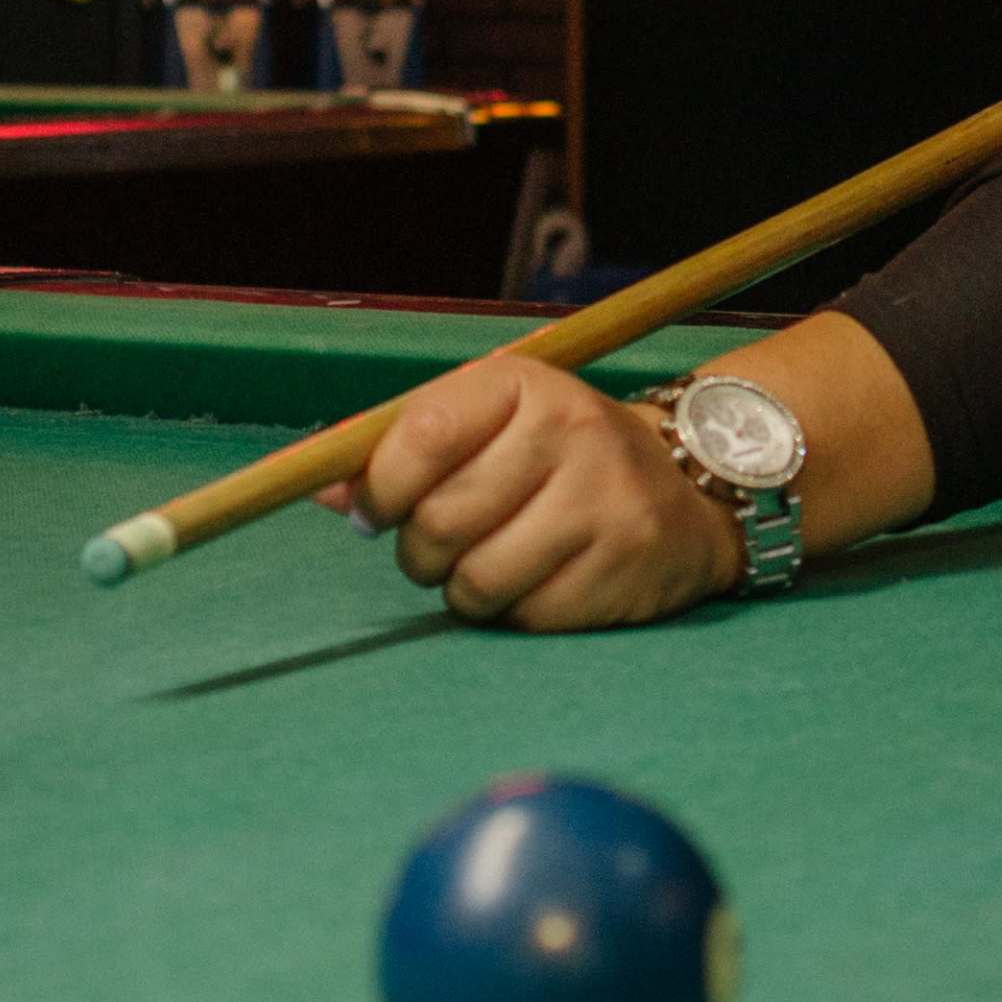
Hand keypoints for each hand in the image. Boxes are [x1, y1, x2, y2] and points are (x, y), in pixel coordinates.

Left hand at [319, 354, 744, 631]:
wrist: (687, 489)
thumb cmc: (555, 456)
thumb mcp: (489, 426)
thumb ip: (402, 449)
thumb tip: (315, 489)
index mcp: (524, 383)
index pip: (423, 434)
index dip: (380, 488)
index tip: (376, 511)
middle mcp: (570, 432)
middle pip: (442, 520)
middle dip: (419, 550)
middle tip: (436, 547)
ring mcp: (603, 502)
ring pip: (477, 581)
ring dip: (462, 588)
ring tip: (487, 565)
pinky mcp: (623, 569)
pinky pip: (524, 617)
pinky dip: (513, 613)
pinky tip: (537, 582)